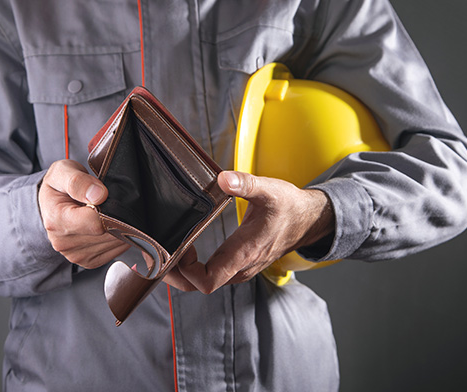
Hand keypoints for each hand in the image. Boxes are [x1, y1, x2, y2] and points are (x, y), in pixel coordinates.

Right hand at [38, 159, 128, 268]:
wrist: (51, 204)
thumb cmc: (58, 186)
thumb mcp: (62, 172)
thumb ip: (78, 181)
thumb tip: (99, 195)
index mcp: (56, 220)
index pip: (95, 221)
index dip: (109, 207)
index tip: (106, 195)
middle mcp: (64, 243)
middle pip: (108, 233)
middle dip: (115, 216)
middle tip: (106, 202)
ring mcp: (76, 256)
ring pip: (115, 243)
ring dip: (118, 226)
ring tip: (104, 212)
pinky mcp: (88, 262)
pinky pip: (116, 250)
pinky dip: (118, 236)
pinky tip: (107, 224)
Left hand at [176, 170, 333, 293]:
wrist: (309, 220)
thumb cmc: (289, 207)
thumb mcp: (270, 190)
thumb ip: (246, 184)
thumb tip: (223, 179)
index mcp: (244, 252)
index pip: (208, 280)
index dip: (186, 271)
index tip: (178, 248)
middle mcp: (240, 267)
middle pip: (199, 286)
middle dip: (175, 275)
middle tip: (157, 254)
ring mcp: (240, 269)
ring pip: (204, 283)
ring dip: (183, 273)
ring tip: (166, 251)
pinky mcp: (239, 265)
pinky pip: (212, 276)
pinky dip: (194, 269)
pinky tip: (184, 251)